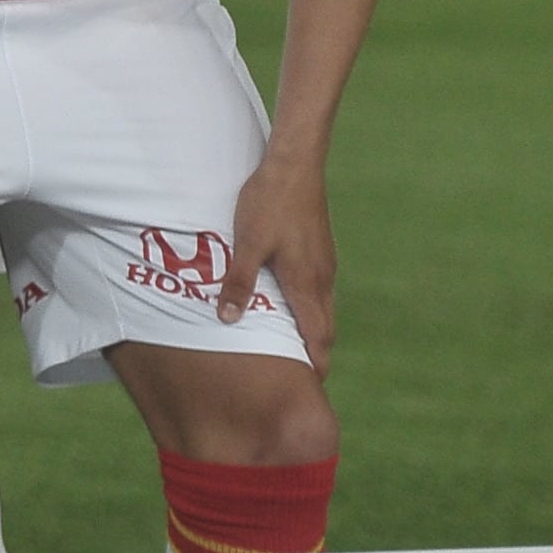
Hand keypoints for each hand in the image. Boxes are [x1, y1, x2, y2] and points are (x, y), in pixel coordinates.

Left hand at [226, 149, 336, 374]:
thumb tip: (228, 320)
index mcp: (307, 283)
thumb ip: (238, 282)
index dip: (315, 363)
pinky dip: (309, 307)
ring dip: (312, 329)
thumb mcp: (247, 244)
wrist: (295, 165)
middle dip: (315, 352)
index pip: (318, 337)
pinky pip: (318, 289)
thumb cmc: (269, 203)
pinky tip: (291, 304)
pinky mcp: (319, 249)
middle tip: (299, 375)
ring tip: (292, 346)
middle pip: (324, 327)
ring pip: (322, 308)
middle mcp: (322, 278)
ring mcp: (324, 263)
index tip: (309, 387)